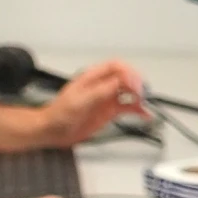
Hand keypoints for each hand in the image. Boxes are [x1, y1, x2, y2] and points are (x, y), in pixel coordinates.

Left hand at [36, 60, 150, 146]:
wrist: (52, 131)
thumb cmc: (59, 114)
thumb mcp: (79, 101)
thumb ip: (100, 91)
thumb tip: (119, 82)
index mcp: (93, 77)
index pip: (116, 67)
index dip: (128, 73)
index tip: (133, 85)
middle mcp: (102, 85)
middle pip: (126, 77)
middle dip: (136, 83)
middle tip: (142, 94)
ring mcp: (106, 98)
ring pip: (129, 92)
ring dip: (139, 96)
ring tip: (145, 103)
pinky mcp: (109, 111)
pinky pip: (127, 107)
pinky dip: (137, 110)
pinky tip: (144, 113)